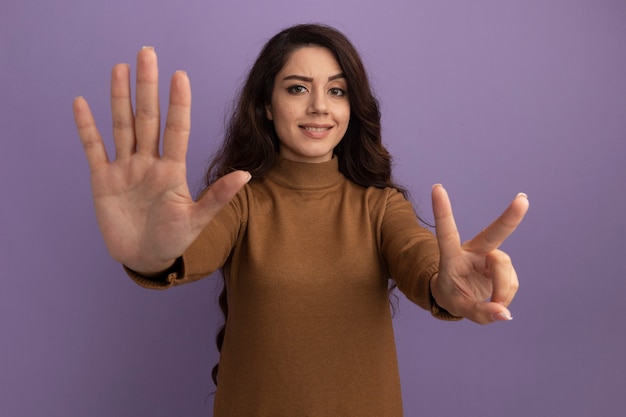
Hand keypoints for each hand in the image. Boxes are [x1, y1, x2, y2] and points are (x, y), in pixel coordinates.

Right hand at [73, 47, 249, 273]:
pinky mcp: (104, 180)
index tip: (180, 76)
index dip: (178, 104)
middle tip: (147, 54)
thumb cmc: (175, 240)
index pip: (176, 129)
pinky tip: (81, 103)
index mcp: (172, 170)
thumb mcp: (197, 219)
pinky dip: (86, 128)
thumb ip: (218, 196)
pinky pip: (93, 149)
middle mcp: (149, 162)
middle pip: (147, 118)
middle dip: (147, 87)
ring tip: (120, 67)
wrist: (146, 258)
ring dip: (119, 98)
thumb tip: (246, 174)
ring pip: (122, 126)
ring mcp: (126, 168)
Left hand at [430, 184, 528, 323]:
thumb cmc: (451, 294)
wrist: (457, 292)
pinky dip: (506, 294)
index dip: (443, 211)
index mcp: (451, 256)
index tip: (437, 188)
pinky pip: (511, 281)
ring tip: (494, 304)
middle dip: (509, 218)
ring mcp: (489, 255)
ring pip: (504, 269)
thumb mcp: (457, 307)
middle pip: (492, 233)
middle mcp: (472, 250)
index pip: (446, 233)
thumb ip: (480, 313)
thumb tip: (505, 314)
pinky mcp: (502, 263)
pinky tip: (498, 298)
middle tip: (522, 199)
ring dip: (502, 290)